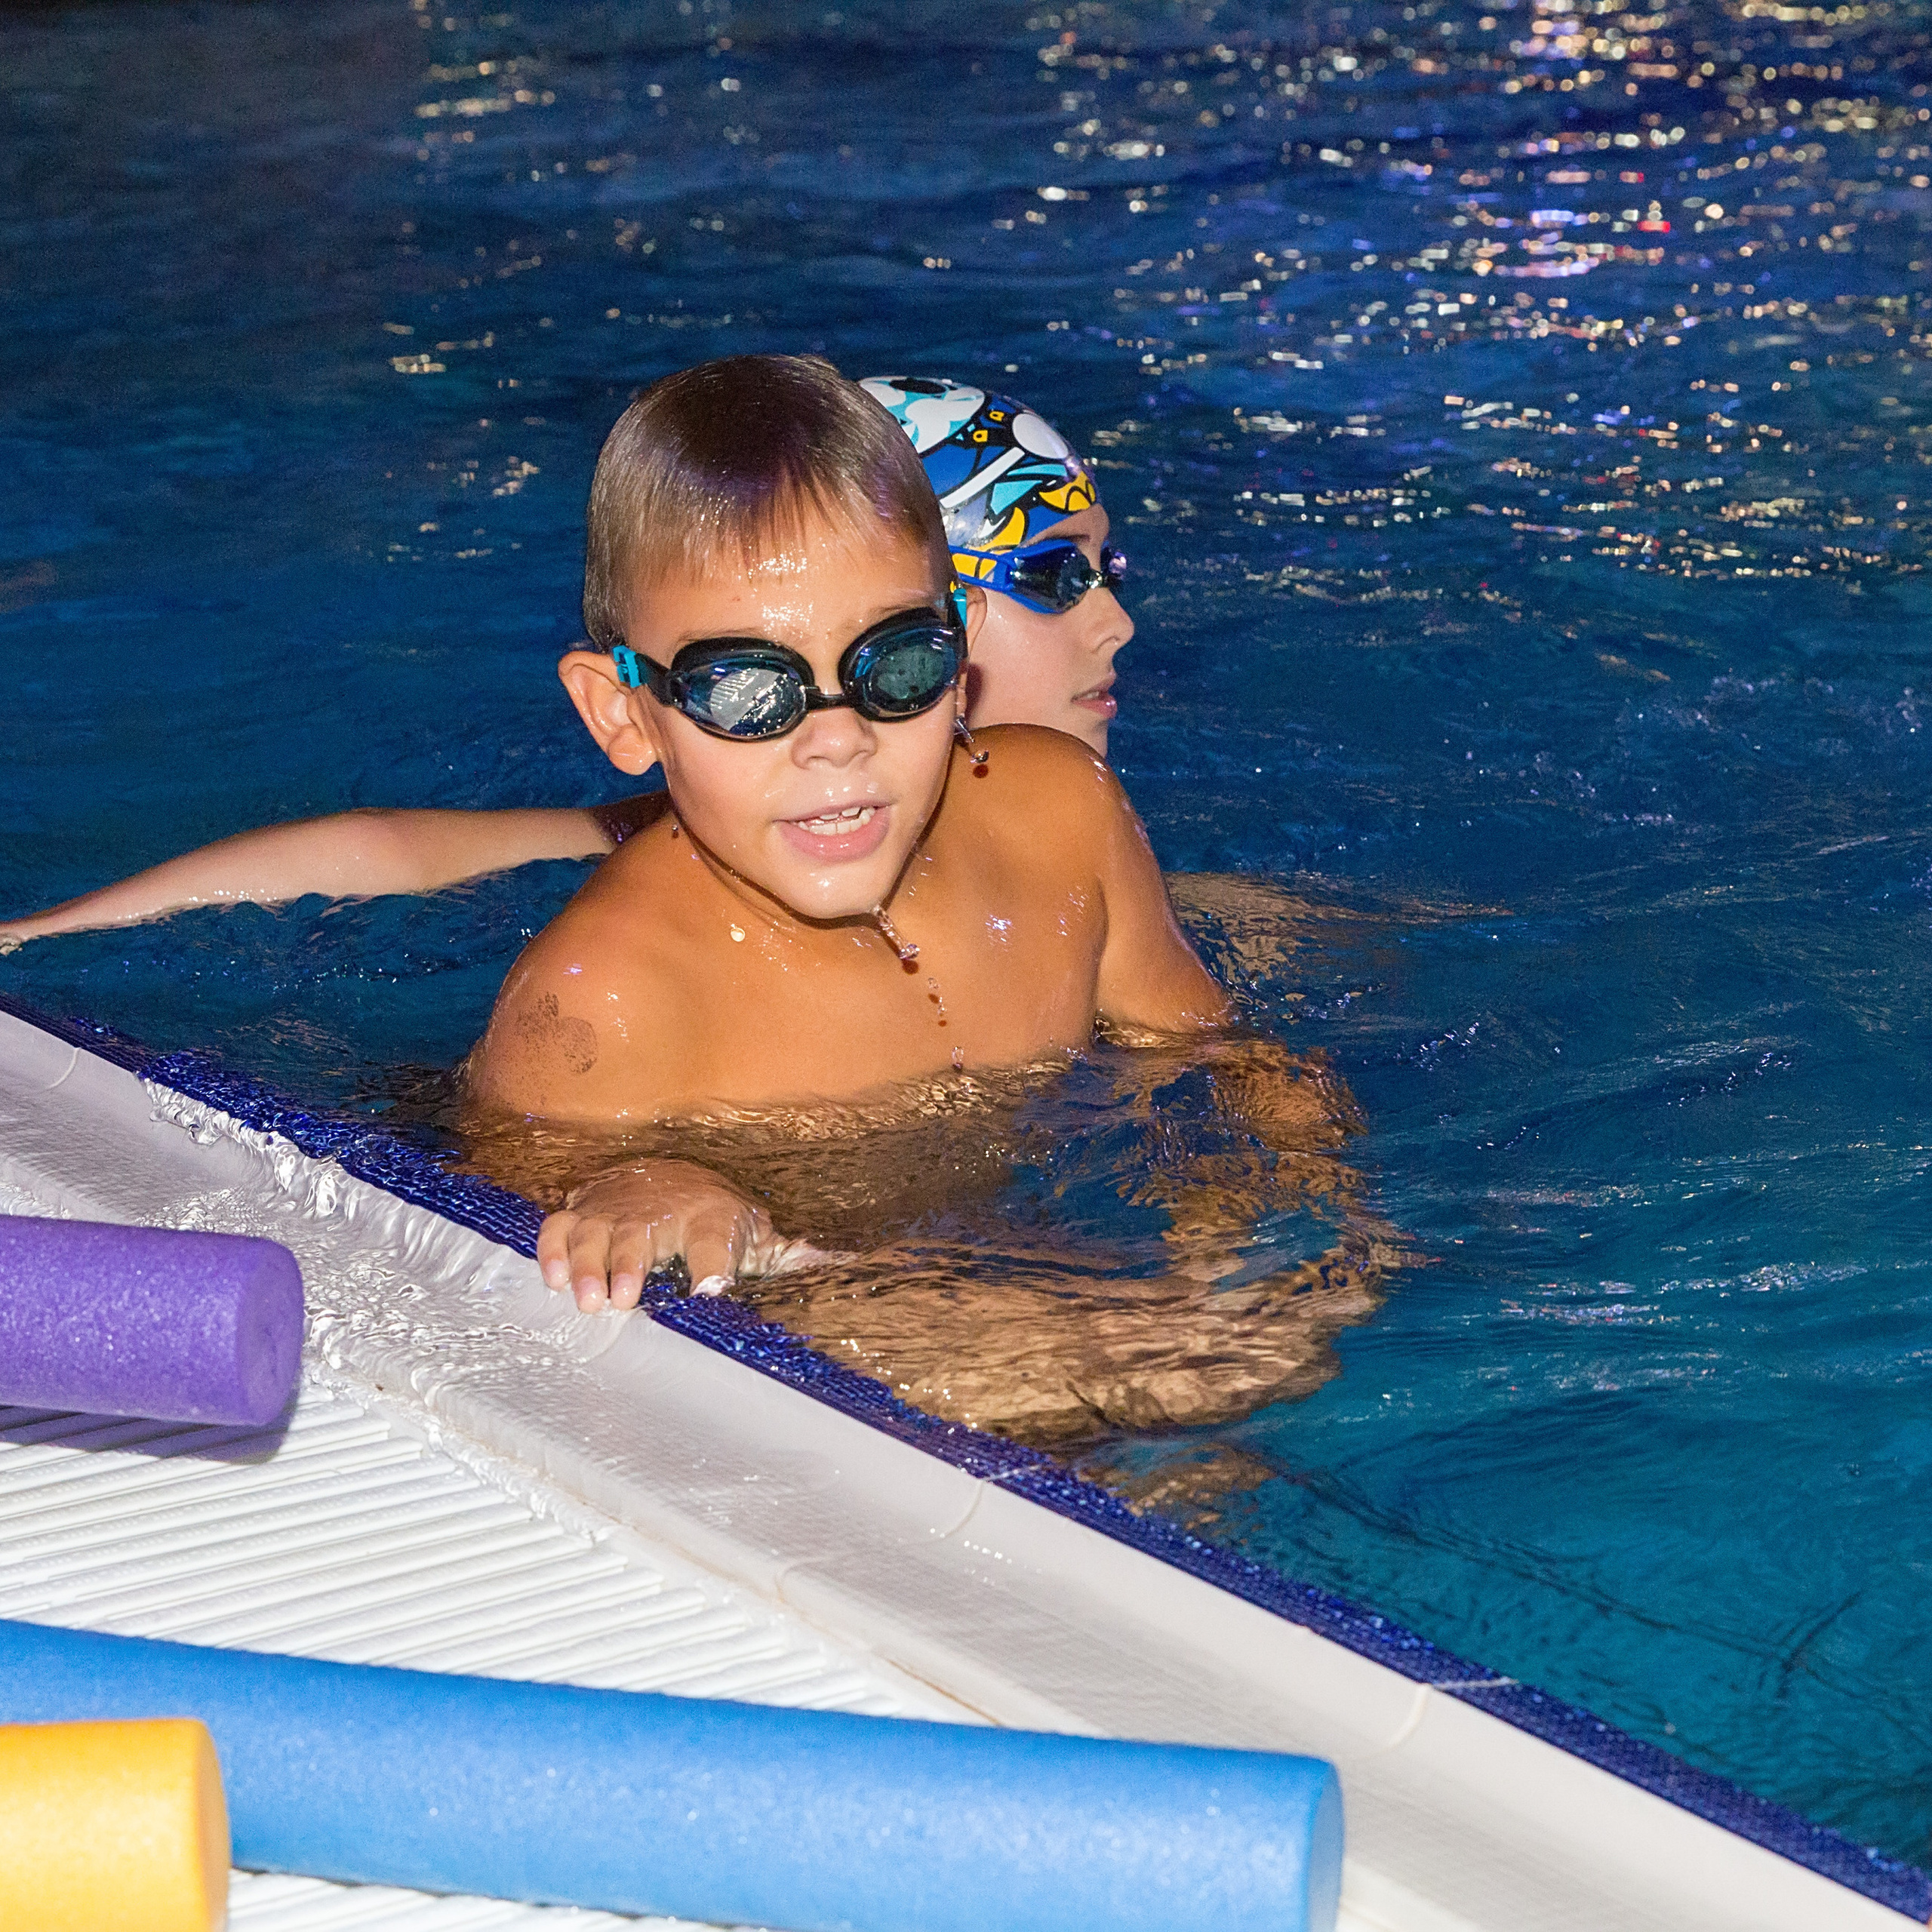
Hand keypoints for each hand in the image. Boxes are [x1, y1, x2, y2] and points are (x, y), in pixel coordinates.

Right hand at [537, 1159, 811, 1312]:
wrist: (678, 1180)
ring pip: (593, 1232)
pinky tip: (552, 1281)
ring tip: (588, 1300)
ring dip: (586, 1265)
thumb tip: (843, 1262)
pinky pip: (559, 1226)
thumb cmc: (716, 1218)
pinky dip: (551, 1250)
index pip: (715, 1242)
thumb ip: (792, 1254)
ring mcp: (614, 1211)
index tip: (712, 1288)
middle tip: (622, 1300)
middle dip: (627, 1266)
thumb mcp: (756, 1235)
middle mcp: (656, 1212)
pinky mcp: (583, 1212)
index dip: (714, 1265)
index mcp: (705, 1219)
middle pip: (638, 1237)